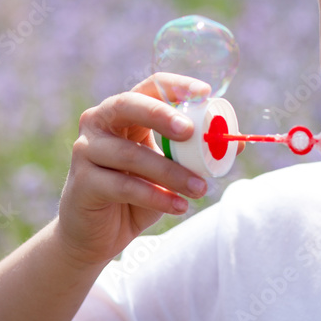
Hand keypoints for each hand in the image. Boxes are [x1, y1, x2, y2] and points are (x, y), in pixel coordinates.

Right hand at [55, 74, 211, 266]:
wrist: (95, 235)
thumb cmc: (135, 195)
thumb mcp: (169, 171)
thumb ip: (194, 155)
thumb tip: (237, 145)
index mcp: (123, 112)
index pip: (150, 86)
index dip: (177, 85)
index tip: (206, 93)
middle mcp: (99, 123)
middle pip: (128, 105)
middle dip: (161, 115)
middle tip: (190, 132)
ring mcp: (86, 151)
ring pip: (132, 155)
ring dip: (172, 172)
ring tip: (201, 188)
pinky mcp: (83, 182)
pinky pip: (124, 186)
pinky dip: (156, 197)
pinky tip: (179, 206)